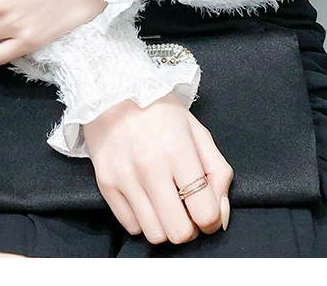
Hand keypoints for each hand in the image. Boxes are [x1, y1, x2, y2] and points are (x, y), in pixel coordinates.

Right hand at [83, 92, 232, 245]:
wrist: (112, 92)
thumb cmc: (158, 110)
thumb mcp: (197, 130)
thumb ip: (217, 171)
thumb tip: (220, 213)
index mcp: (178, 151)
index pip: (204, 212)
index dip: (212, 219)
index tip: (207, 212)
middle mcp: (150, 168)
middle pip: (179, 232)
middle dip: (189, 227)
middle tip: (186, 210)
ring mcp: (125, 178)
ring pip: (154, 234)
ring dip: (166, 225)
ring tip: (166, 204)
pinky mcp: (106, 184)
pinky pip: (131, 226)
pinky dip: (143, 220)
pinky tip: (146, 198)